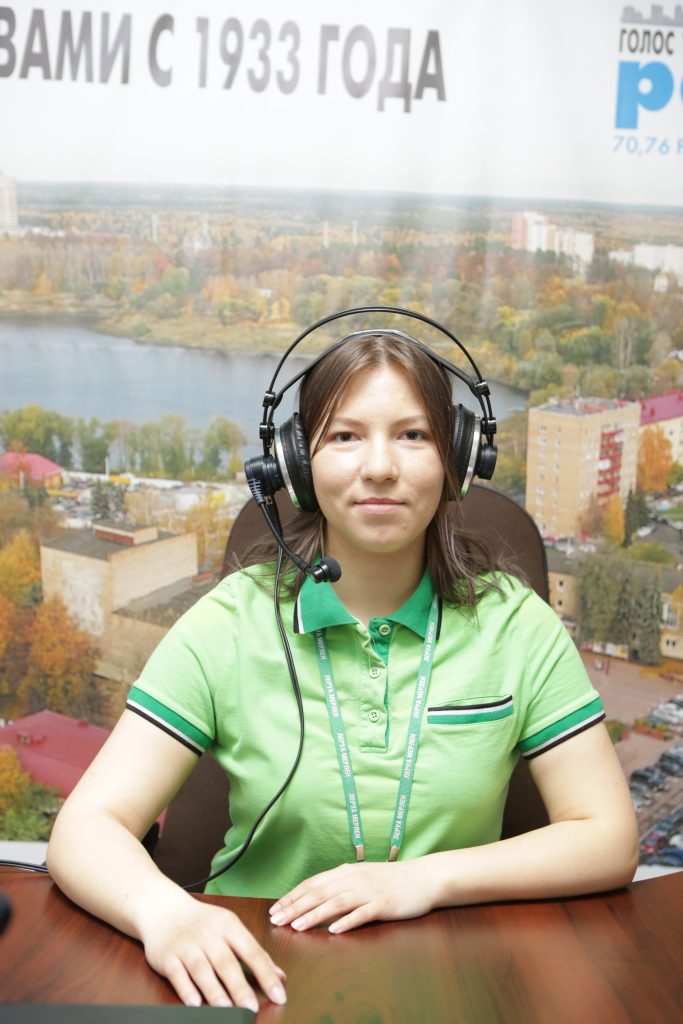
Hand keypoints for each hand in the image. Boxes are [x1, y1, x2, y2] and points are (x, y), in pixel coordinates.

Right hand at [138, 894, 286, 1009]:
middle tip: (252, 1008)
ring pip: (202, 970)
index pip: (251, 951)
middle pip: (226, 963)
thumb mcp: (230, 928)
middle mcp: (208, 934)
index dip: (266, 974)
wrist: (164, 909)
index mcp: (228, 925)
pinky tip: (195, 1003)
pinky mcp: (167, 956)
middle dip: (240, 987)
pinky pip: (177, 974)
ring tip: (227, 1009)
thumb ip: (253, 952)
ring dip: (215, 991)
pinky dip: (186, 989)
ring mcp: (186, 945)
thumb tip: (279, 975)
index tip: (279, 994)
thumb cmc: (202, 922)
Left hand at [269, 860, 435, 933]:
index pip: (313, 883)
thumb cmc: (392, 880)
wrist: (423, 877)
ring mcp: (368, 891)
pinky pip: (362, 914)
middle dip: (295, 907)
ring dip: (314, 915)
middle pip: (319, 893)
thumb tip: (316, 896)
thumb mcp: (362, 876)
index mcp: (346, 872)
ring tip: (297, 926)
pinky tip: (334, 931)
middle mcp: (354, 879)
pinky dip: (347, 922)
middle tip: (277, 920)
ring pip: (336, 903)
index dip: (293, 896)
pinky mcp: (383, 904)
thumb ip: (341, 884)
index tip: (275, 909)